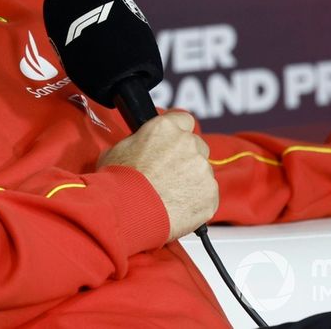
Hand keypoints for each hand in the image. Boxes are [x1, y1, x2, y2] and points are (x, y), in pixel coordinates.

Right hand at [98, 112, 217, 241]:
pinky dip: (197, 201)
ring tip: (169, 195)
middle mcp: (188, 143)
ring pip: (203, 171)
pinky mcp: (210, 193)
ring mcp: (202, 168)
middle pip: (197, 145)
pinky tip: (178, 207)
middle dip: (186, 157)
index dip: (178, 132)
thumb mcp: (119, 148)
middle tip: (169, 174)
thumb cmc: (120, 182)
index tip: (173, 142)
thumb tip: (140, 143)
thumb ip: (139, 141)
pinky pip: (208, 195)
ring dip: (192, 180)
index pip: (183, 119)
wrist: (129, 211)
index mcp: (165, 128)